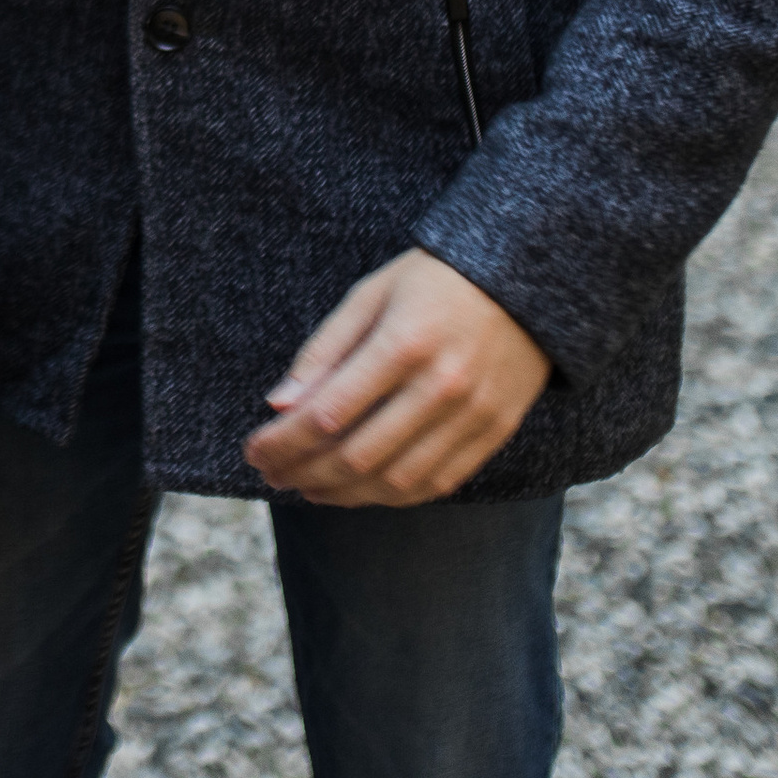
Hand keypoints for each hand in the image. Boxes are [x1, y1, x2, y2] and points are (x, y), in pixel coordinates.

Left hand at [243, 249, 550, 506]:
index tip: (253, 449)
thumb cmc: (432, 281)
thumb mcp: (369, 295)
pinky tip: (355, 491)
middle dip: (302, 470)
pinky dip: (389, 495)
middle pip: (357, 454)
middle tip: (269, 474)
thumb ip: (324, 351)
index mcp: (403, 343)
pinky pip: (435, 483)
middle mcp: (440, 386)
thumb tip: (279, 405)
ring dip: (340, 493)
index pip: (329, 413)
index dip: (284, 440)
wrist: (524, 284)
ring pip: (394, 479)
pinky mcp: (493, 434)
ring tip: (303, 486)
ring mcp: (472, 416)